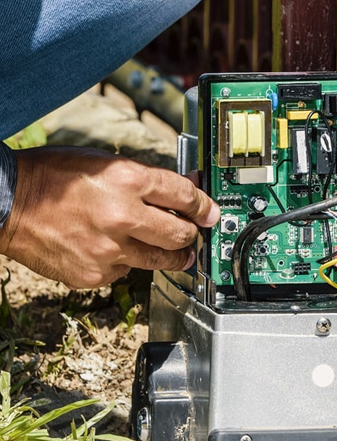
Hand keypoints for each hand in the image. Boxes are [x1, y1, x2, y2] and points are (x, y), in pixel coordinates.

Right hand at [0, 146, 219, 288]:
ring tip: (171, 251)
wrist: (7, 203)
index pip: (184, 196)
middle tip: (191, 235)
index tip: (211, 214)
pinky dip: (127, 262)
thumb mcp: (104, 163)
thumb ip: (146, 180)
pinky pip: (127, 271)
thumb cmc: (53, 177)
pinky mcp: (96, 274)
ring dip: (171, 255)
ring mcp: (109, 249)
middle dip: (191, 235)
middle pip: (181, 234)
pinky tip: (112, 249)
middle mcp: (122, 215)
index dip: (204, 206)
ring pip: (161, 260)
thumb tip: (184, 188)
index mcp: (126, 180)